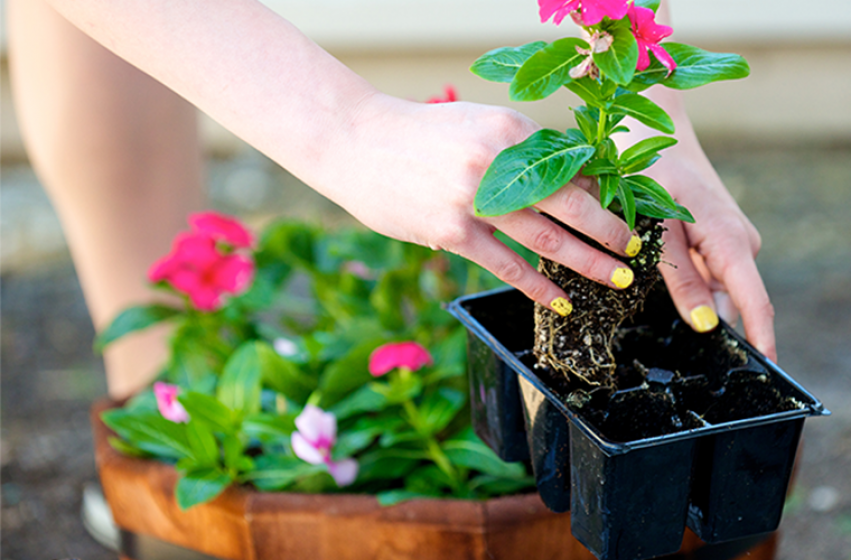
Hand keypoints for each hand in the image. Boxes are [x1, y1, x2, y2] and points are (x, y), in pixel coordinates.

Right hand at [320, 92, 641, 315]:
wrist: (358, 143)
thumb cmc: (423, 134)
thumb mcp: (479, 124)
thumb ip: (521, 151)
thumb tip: (572, 183)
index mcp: (511, 130)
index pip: (572, 168)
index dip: (605, 195)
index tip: (626, 215)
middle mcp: (497, 164)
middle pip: (571, 205)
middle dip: (610, 232)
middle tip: (635, 253)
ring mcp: (473, 200)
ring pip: (545, 239)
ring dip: (585, 262)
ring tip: (613, 278)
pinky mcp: (450, 232)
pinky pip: (504, 265)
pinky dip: (536, 284)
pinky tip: (559, 299)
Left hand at [644, 146, 775, 361]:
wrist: (654, 131)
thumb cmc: (651, 172)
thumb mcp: (657, 229)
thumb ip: (680, 277)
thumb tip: (704, 323)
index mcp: (729, 240)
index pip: (754, 301)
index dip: (760, 337)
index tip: (766, 367)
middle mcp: (739, 242)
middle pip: (731, 299)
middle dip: (712, 322)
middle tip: (678, 338)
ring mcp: (730, 239)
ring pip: (716, 285)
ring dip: (695, 296)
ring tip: (660, 283)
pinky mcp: (718, 236)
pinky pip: (709, 270)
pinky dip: (691, 279)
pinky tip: (664, 270)